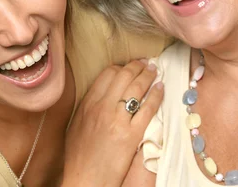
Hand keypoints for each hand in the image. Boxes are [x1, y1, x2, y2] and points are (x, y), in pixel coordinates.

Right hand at [62, 60, 162, 186]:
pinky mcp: (131, 134)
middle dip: (137, 66)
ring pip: (136, 87)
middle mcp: (102, 107)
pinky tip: (161, 87)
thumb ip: (87, 107)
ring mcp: (117, 120)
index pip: (107, 74)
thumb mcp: (76, 126)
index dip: (121, 67)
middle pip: (123, 76)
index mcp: (87, 104)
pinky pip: (148, 108)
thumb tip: (99, 94)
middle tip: (145, 63)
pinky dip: (156, 94)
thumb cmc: (79, 157)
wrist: (85, 180)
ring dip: (148, 75)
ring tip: (154, 70)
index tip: (128, 68)